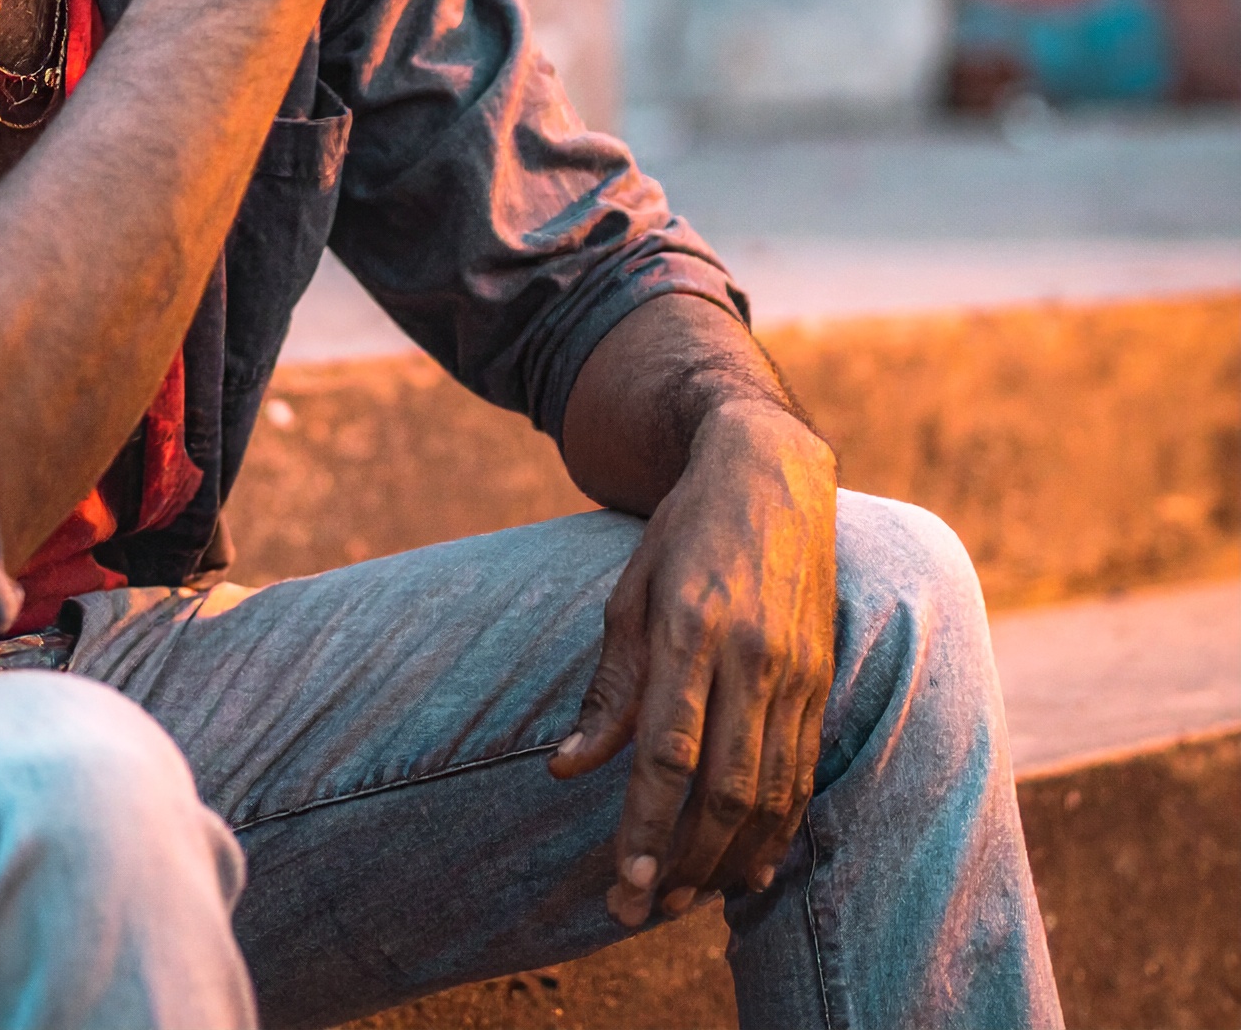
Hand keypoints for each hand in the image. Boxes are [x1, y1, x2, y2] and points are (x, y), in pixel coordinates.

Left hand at [549, 403, 836, 926]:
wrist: (771, 475)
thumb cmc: (684, 534)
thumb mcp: (628, 594)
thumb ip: (608, 690)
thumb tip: (565, 771)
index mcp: (690, 626)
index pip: (669, 752)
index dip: (646, 826)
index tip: (622, 885)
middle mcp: (751, 654)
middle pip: (723, 789)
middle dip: (683, 863)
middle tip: (640, 910)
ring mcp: (795, 670)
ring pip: (769, 793)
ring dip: (728, 860)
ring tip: (684, 900)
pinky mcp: (822, 680)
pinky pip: (802, 773)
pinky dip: (775, 830)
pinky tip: (746, 867)